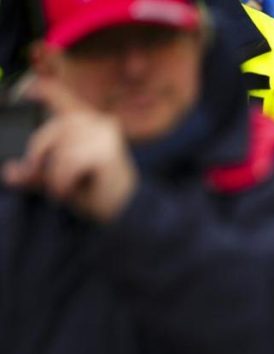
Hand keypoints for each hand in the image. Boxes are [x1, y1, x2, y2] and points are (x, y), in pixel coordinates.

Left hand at [2, 77, 137, 222]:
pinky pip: (70, 161)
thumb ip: (36, 172)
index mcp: (89, 124)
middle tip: (39, 177)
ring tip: (62, 188)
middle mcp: (101, 124)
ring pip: (61, 148)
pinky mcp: (106, 152)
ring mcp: (105, 136)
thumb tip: (10, 173)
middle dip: (40, 152)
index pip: (66, 99)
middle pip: (55, 128)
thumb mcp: (59, 178)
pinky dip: (63, 179)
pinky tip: (68, 190)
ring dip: (54, 173)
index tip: (30, 87)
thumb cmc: (97, 192)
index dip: (48, 90)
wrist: (127, 211)